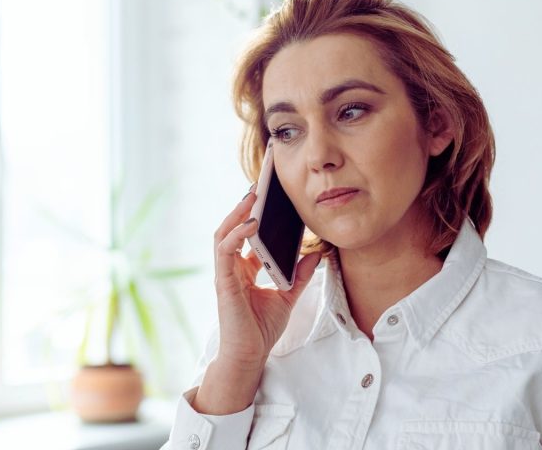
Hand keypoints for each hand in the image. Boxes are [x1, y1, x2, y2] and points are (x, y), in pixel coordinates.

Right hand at [210, 187, 322, 370]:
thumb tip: (318, 254)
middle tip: (258, 187)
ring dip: (236, 213)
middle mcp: (231, 267)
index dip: (254, 215)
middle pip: (232, 228)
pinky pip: (226, 251)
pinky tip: (252, 224)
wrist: (251, 355)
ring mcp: (225, 273)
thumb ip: (300, 274)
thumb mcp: (288, 296)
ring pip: (224, 234)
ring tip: (252, 197)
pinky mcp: (224, 281)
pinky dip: (237, 235)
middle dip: (243, 207)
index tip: (266, 198)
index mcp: (243, 269)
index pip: (245, 235)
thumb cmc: (263, 328)